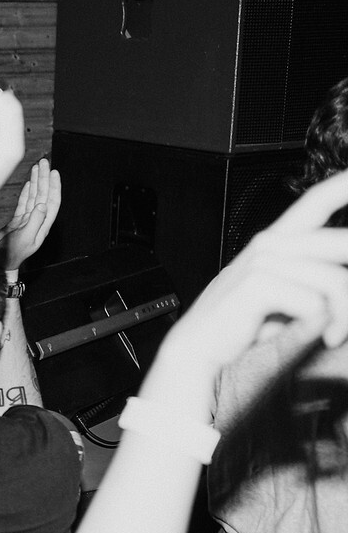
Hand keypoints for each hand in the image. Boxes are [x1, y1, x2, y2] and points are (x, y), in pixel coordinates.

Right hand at [0, 158, 61, 270]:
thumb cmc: (12, 254)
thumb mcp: (25, 238)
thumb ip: (34, 221)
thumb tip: (42, 204)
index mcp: (43, 225)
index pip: (52, 202)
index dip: (54, 186)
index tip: (53, 172)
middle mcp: (37, 220)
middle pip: (43, 195)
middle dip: (44, 178)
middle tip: (44, 162)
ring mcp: (27, 220)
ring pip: (34, 197)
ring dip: (36, 182)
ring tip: (37, 167)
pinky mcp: (17, 221)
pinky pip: (24, 203)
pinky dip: (27, 192)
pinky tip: (28, 183)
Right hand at [163, 168, 347, 381]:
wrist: (199, 348)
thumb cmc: (239, 325)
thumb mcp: (285, 300)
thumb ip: (316, 285)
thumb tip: (345, 283)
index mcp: (277, 241)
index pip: (316, 200)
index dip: (343, 183)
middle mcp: (271, 243)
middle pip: (342, 243)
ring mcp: (263, 260)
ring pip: (336, 281)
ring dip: (345, 314)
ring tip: (338, 335)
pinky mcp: (258, 283)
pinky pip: (316, 302)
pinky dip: (324, 325)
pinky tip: (322, 336)